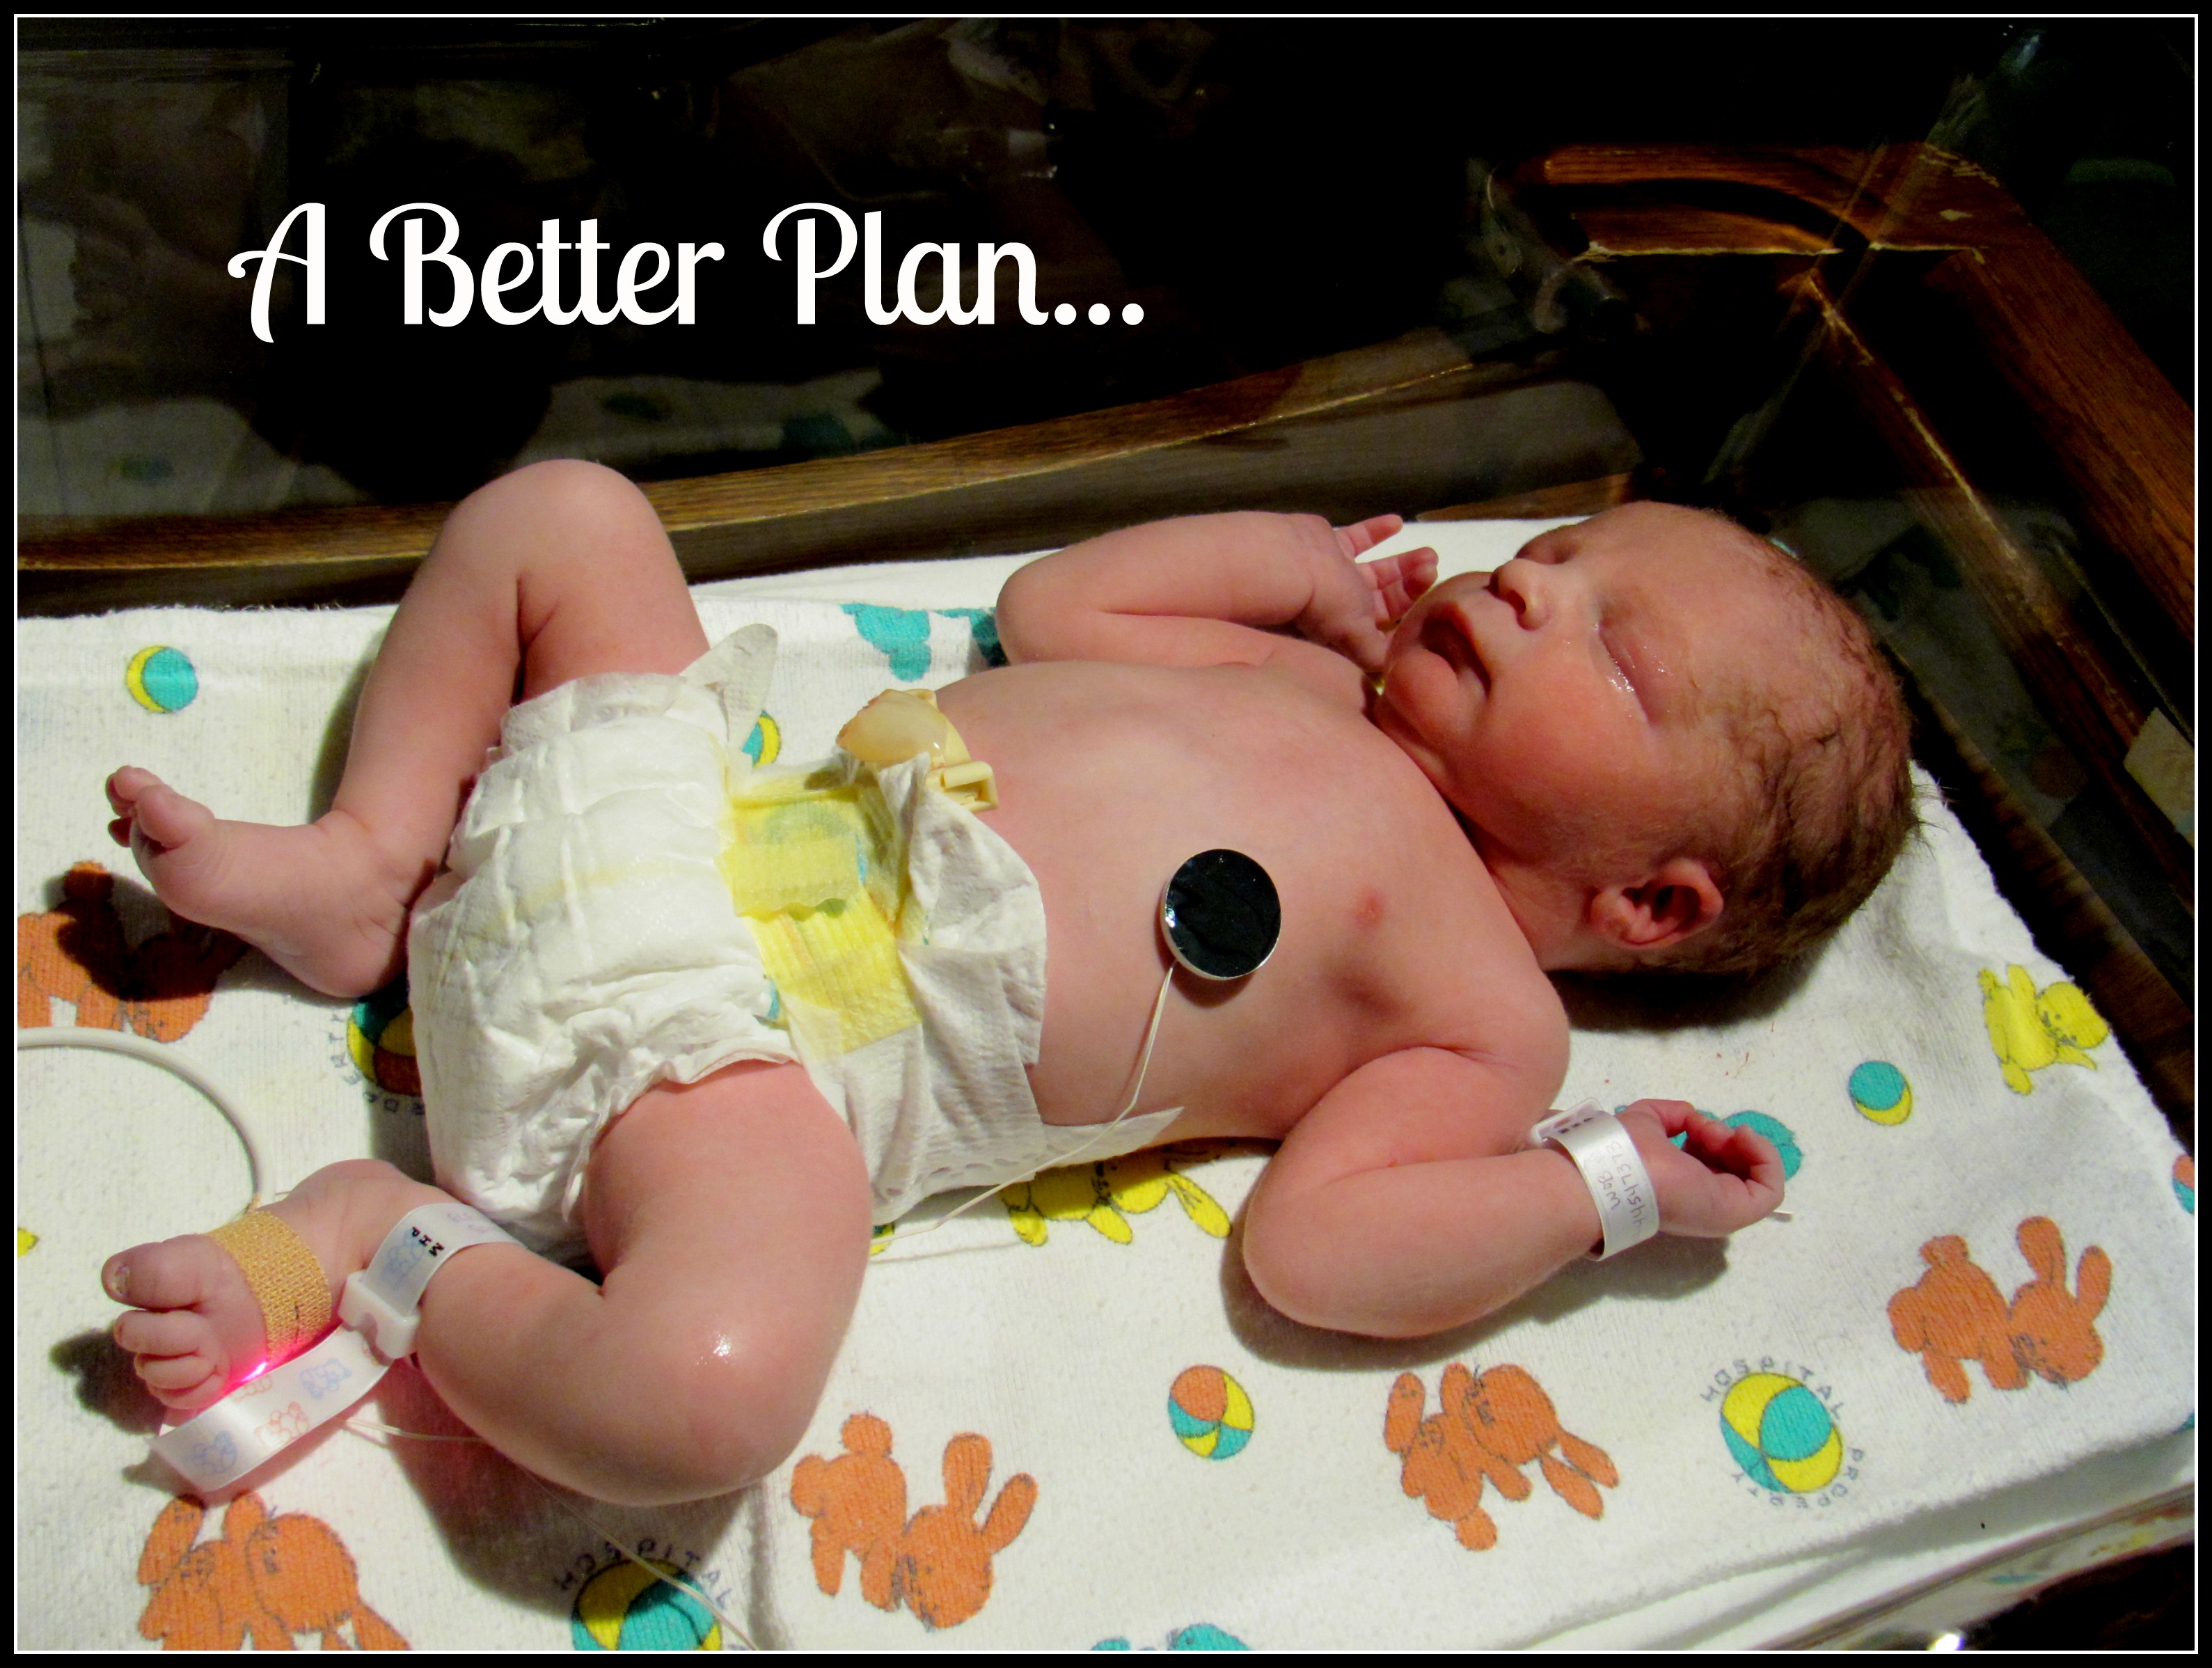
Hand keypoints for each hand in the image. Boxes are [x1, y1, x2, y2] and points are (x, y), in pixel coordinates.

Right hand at [1297, 515, 1437, 674]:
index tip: (1433, 593)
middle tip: (1433, 567)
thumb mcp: (1357, 639)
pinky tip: (1397, 523)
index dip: (1411, 610)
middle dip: (1412, 583)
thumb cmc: (1327, 605)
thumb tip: (1394, 665)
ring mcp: (1337, 572)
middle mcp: (1343, 603)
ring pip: (1377, 568)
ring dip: (1404, 561)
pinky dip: (1378, 530)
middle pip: (1386, 595)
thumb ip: (1376, 654)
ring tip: (1429, 551)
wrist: (1291, 565)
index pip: (1386, 623)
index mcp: (1350, 627)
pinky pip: (1359, 537)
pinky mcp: (1329, 544)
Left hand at [1615, 1099, 1785, 1237]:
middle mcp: (1706, 1199)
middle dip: (1729, 1139)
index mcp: (1684, 1184)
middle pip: (1739, 1169)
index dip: (1713, 1136)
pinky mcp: (1739, 1213)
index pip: (1717, 1162)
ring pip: (1758, 1177)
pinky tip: (1742, 1137)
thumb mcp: (1649, 1120)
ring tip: (1717, 1133)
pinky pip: (1772, 1189)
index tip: (1696, 1123)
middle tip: (1705, 1128)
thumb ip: (1673, 1114)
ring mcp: (1724, 1210)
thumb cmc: (1629, 1151)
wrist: (1620, 1173)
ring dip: (1745, 1145)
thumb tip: (1692, 1114)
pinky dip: (1766, 1157)